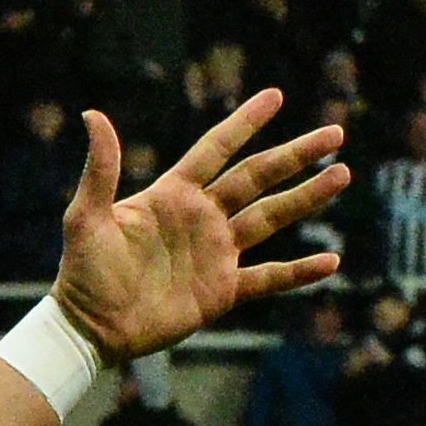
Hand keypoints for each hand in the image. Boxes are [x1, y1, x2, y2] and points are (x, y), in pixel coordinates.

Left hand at [51, 91, 347, 363]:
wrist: (87, 330)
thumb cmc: (82, 273)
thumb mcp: (86, 218)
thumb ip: (99, 169)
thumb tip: (92, 114)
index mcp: (172, 197)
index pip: (215, 150)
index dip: (244, 123)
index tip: (274, 96)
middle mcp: (201, 219)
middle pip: (257, 178)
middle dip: (296, 156)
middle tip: (335, 133)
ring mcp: (215, 254)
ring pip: (271, 219)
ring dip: (306, 198)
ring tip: (343, 175)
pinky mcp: (222, 291)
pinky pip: (269, 278)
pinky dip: (299, 272)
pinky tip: (331, 260)